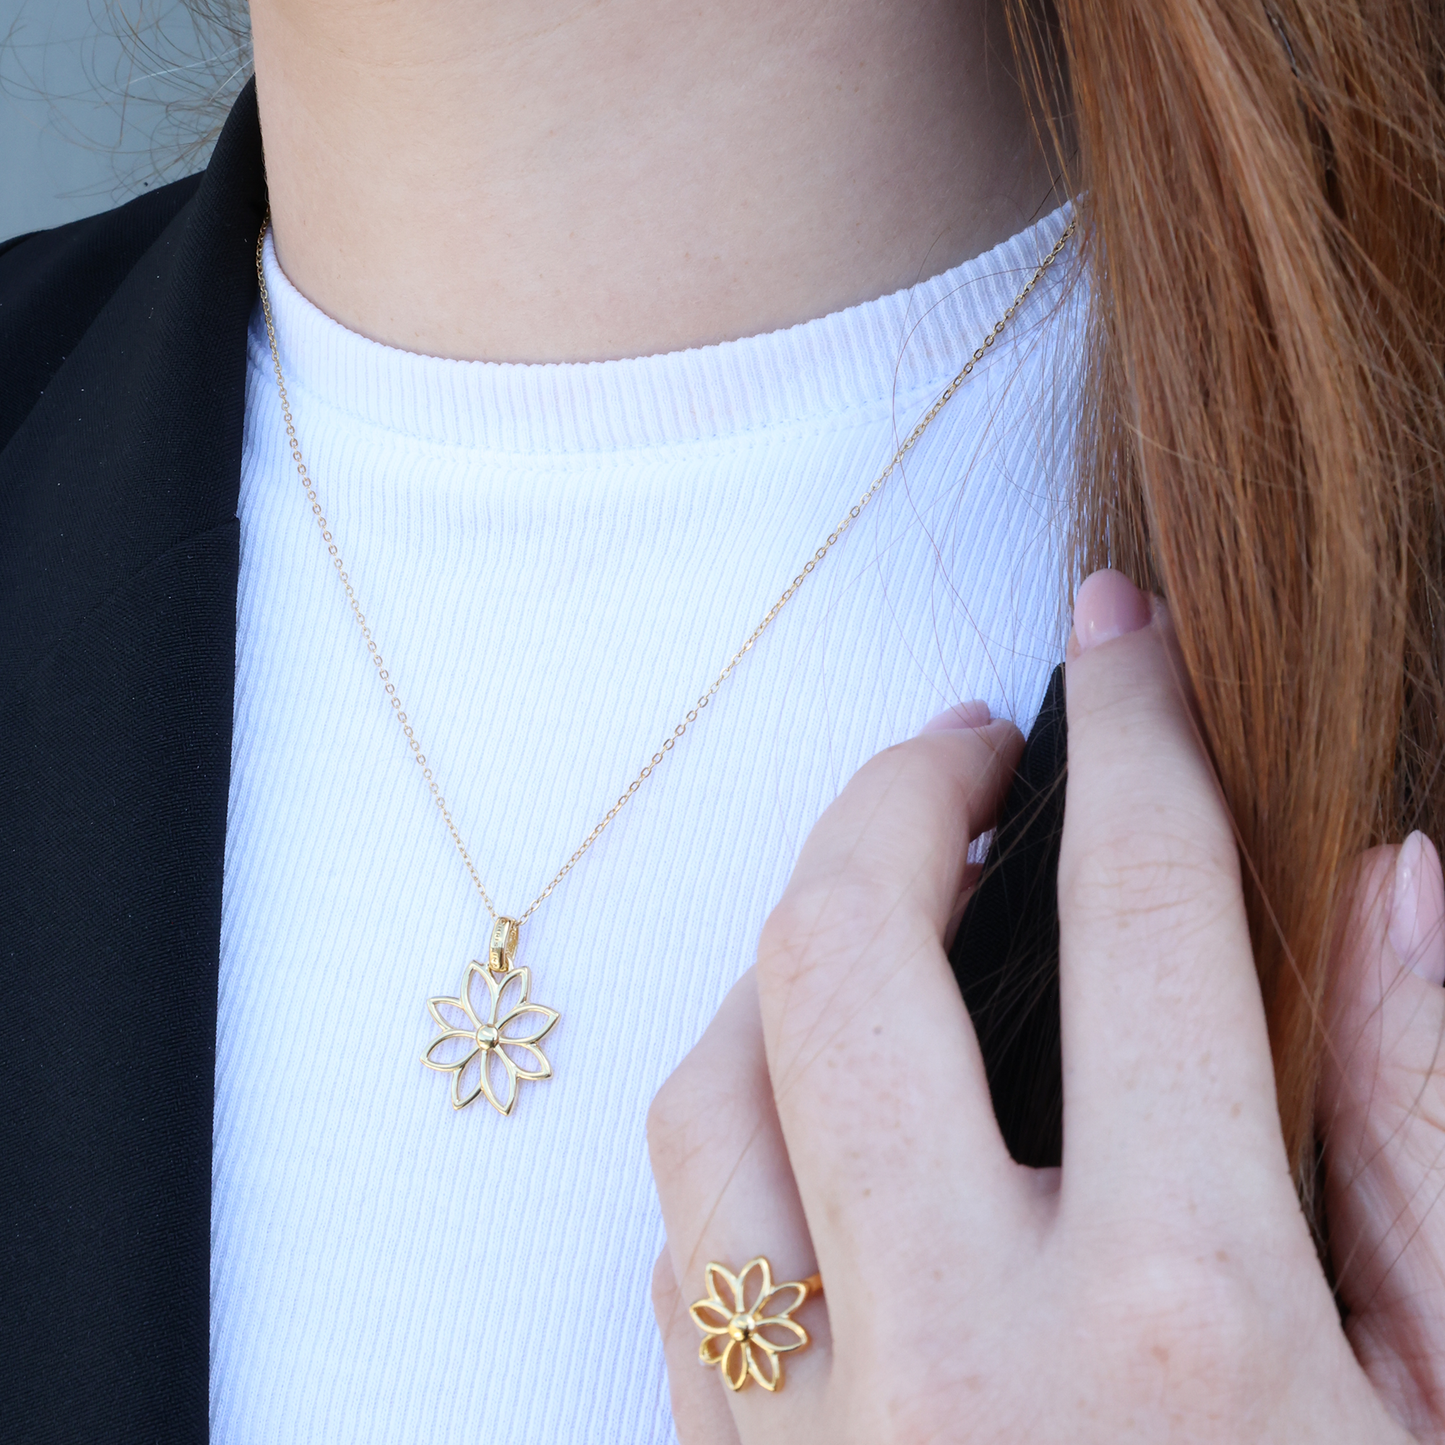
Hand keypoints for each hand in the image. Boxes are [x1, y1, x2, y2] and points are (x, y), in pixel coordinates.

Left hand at [647, 569, 1444, 1442]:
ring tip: (883, 930)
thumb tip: (1395, 887)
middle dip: (892, 797)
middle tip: (964, 754)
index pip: (1141, 916)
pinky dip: (742, 1135)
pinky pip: (684, 1246)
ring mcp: (804, 1437)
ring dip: (784, 964)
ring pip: (708, 1089)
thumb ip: (1423, 1134)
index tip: (1113, 631)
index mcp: (1187, 1328)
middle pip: (840, 957)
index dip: (1134, 736)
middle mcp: (958, 1359)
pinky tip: (832, 1131)